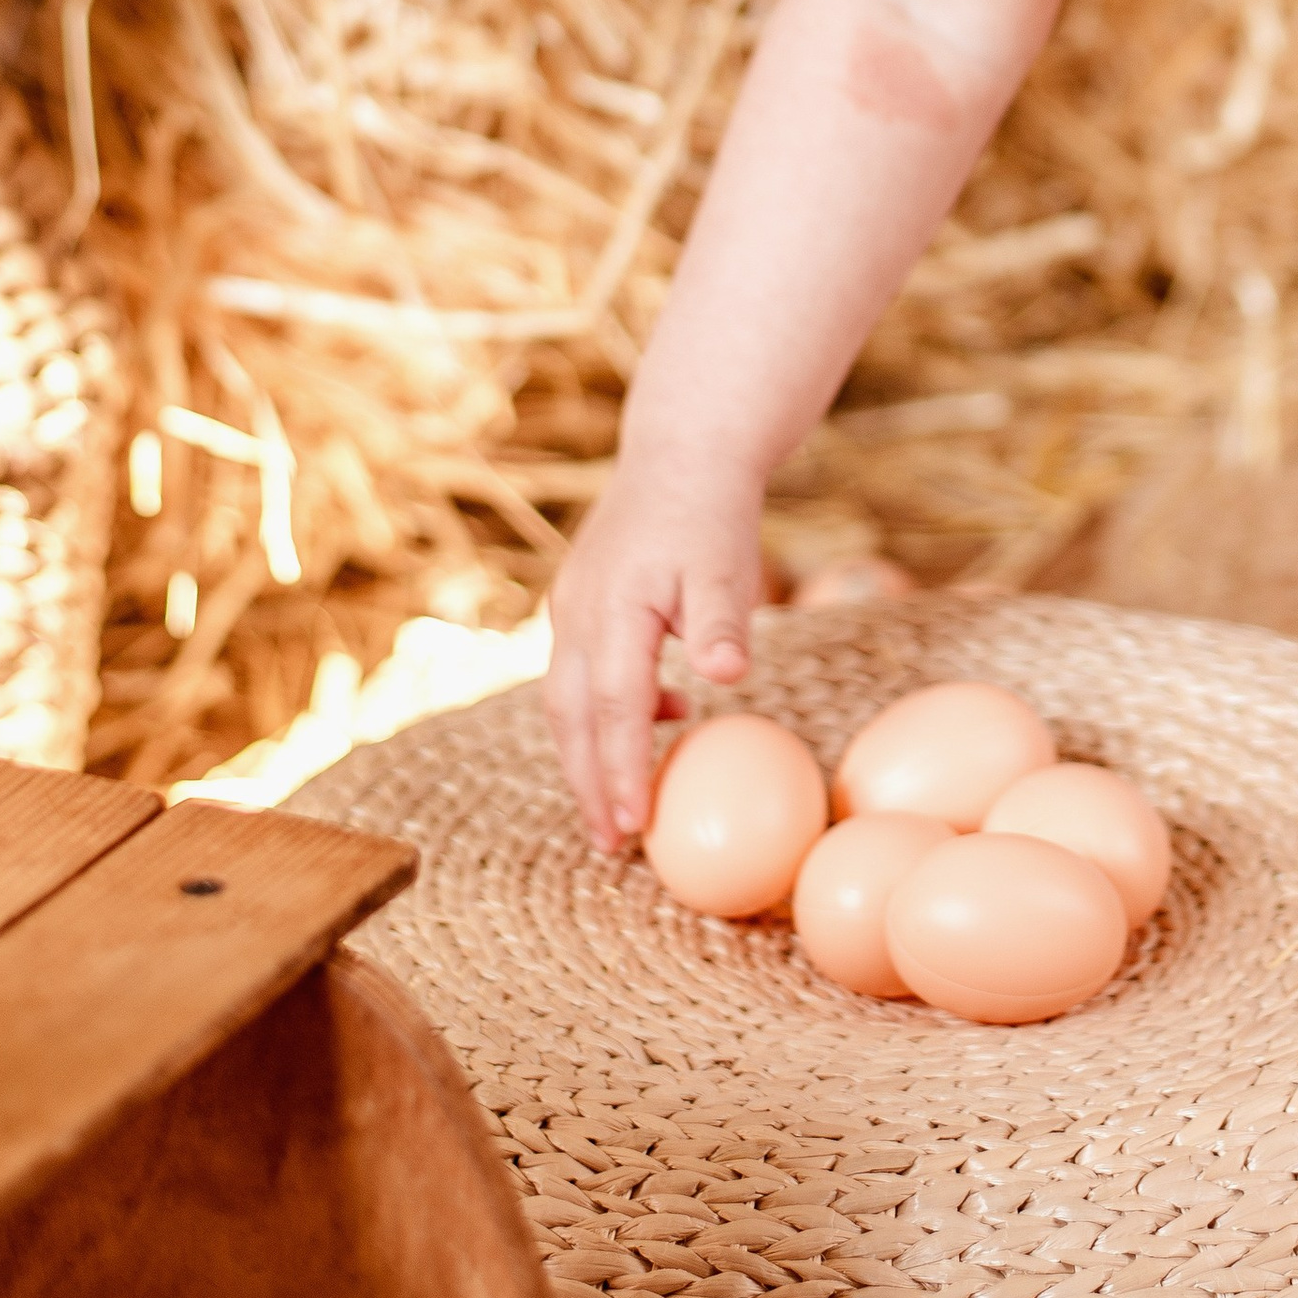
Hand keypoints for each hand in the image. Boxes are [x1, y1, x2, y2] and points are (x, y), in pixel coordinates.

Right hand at [545, 456, 766, 850]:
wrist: (683, 452)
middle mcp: (579, 612)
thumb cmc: (713, 513)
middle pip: (572, 716)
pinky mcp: (580, 603)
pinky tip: (662, 717)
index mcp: (614, 608)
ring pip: (566, 699)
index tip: (633, 825)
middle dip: (588, 782)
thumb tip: (730, 677)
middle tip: (611, 845)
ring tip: (618, 808)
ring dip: (588, 756)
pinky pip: (579, 673)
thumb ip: (723, 622)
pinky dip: (602, 713)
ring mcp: (572, 607)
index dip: (621, 767)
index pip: (614, 705)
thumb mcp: (727, 564)